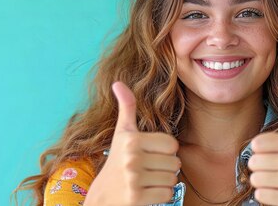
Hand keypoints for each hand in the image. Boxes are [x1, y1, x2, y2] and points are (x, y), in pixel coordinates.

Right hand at [84, 82, 180, 205]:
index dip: (165, 151)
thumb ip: (126, 107)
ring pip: (172, 179)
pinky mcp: (136, 198)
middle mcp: (131, 157)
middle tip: (148, 170)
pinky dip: (161, 196)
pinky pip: (167, 194)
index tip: (150, 154)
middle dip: (165, 168)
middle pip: (175, 163)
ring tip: (147, 181)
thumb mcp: (121, 133)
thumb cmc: (116, 162)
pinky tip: (146, 193)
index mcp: (131, 139)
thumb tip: (118, 83)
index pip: (172, 144)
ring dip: (164, 182)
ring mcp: (133, 179)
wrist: (102, 197)